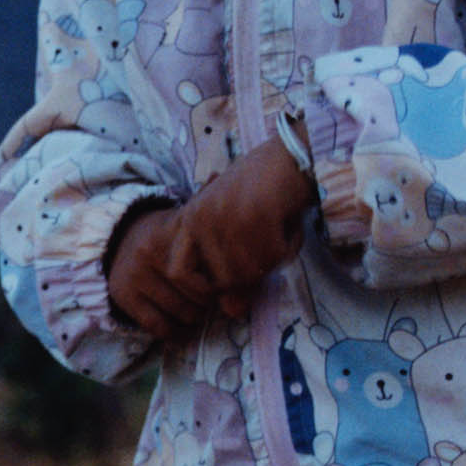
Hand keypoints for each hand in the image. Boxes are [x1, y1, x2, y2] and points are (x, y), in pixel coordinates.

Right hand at [104, 198, 218, 337]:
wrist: (121, 238)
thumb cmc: (169, 234)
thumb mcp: (189, 220)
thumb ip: (212, 214)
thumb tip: (220, 192)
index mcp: (172, 230)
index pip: (209, 269)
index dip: (222, 284)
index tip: (226, 284)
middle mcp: (150, 250)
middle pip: (197, 295)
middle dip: (210, 303)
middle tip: (212, 300)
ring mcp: (134, 273)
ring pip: (180, 312)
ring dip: (194, 317)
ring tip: (196, 309)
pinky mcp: (122, 293)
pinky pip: (158, 325)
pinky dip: (174, 331)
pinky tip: (179, 324)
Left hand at [167, 141, 316, 315]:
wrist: (288, 155)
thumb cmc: (260, 191)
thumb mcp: (235, 228)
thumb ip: (229, 268)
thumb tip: (232, 311)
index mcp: (190, 219)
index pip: (176, 272)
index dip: (197, 290)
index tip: (220, 290)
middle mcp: (202, 219)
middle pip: (220, 280)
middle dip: (248, 275)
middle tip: (264, 251)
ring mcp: (227, 218)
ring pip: (248, 273)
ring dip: (270, 261)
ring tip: (276, 233)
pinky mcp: (256, 216)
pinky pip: (274, 258)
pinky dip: (287, 249)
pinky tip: (287, 226)